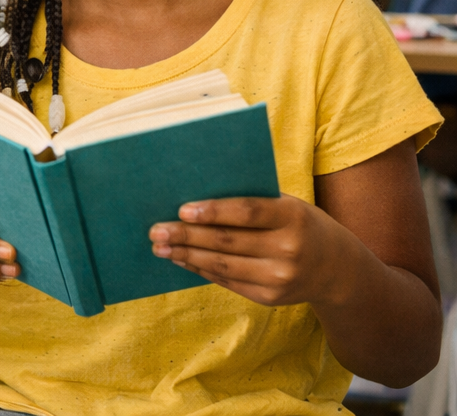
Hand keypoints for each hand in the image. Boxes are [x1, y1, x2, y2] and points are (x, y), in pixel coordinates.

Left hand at [150, 195, 355, 306]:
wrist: (339, 270)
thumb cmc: (301, 224)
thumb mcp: (288, 206)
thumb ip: (252, 202)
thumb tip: (196, 199)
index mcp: (293, 217)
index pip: (248, 213)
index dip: (213, 212)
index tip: (182, 209)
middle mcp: (289, 249)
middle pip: (228, 241)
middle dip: (187, 235)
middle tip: (156, 230)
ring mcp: (280, 278)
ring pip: (222, 264)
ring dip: (185, 255)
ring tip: (160, 246)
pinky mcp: (270, 297)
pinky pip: (227, 281)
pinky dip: (199, 269)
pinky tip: (181, 259)